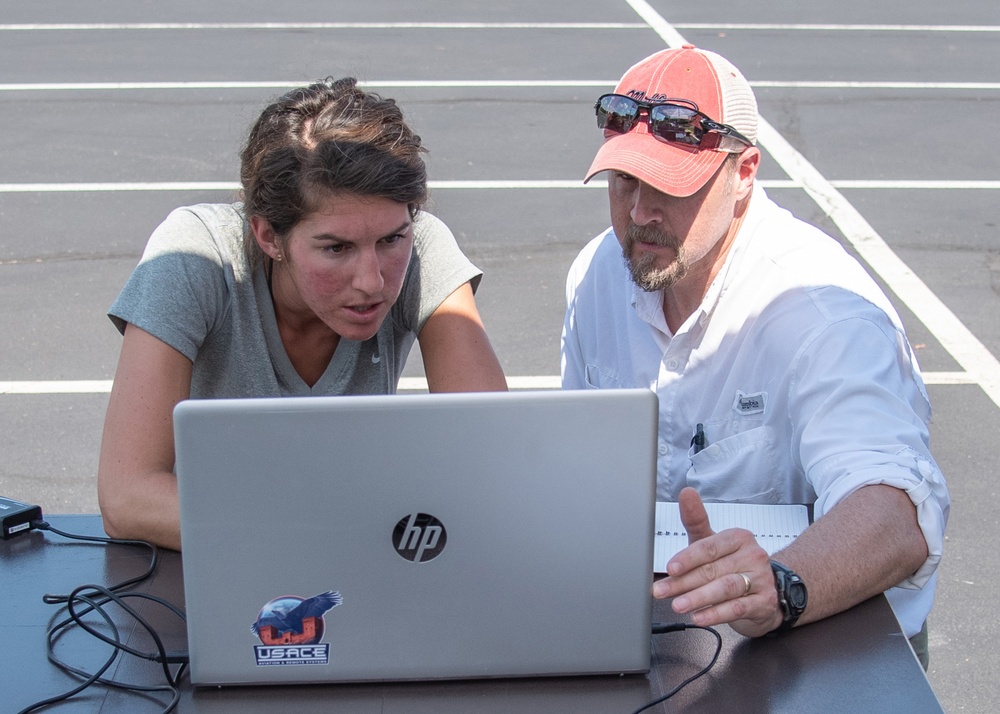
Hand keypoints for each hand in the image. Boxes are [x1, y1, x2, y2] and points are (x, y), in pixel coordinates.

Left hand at [652, 487, 781, 636]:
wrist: (768, 592)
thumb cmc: (733, 564)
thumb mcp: (713, 543)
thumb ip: (696, 520)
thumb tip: (686, 493)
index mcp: (738, 538)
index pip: (709, 547)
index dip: (687, 558)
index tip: (669, 568)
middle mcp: (753, 556)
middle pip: (713, 569)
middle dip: (683, 582)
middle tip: (662, 591)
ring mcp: (761, 579)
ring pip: (725, 588)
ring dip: (698, 598)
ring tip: (678, 605)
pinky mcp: (764, 602)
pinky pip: (738, 608)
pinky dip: (716, 614)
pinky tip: (699, 617)